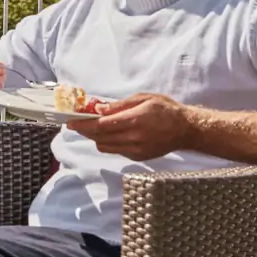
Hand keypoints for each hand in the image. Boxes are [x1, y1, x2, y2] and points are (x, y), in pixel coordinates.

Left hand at [67, 93, 195, 160]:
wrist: (186, 129)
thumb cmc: (165, 109)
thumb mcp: (143, 99)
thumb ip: (119, 105)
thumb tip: (99, 109)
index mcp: (134, 121)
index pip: (101, 125)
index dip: (83, 125)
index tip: (70, 122)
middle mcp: (134, 138)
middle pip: (99, 137)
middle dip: (85, 131)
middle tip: (76, 123)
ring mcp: (136, 150)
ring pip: (105, 147)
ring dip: (95, 137)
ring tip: (93, 127)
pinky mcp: (139, 157)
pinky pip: (116, 151)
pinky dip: (108, 143)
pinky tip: (111, 133)